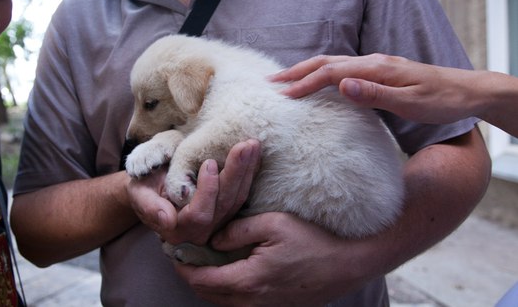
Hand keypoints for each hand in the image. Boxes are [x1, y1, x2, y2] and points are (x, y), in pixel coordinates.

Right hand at [127, 139, 260, 244]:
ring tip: (252, 144)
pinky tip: (255, 154)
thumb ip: (150, 207)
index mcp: (178, 230)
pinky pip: (242, 193)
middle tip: (244, 146)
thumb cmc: (143, 185)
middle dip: (236, 174)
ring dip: (247, 170)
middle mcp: (201, 231)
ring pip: (237, 200)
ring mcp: (217, 222)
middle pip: (224, 206)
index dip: (207, 190)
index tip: (210, 162)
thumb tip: (167, 221)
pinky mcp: (227, 210)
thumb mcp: (139, 192)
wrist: (151, 183)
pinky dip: (249, 172)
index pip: (199, 214)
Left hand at [175, 213, 368, 306]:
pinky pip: (239, 301)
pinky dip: (227, 287)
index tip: (174, 248)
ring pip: (222, 299)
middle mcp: (251, 301)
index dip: (183, 264)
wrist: (349, 264)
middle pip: (207, 293)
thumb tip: (214, 238)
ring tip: (204, 259)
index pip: (201, 278)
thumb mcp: (272, 223)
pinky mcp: (274, 306)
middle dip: (192, 274)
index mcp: (247, 280)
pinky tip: (230, 268)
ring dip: (209, 282)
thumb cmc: (312, 241)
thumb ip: (237, 230)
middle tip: (185, 253)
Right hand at [271, 53, 476, 124]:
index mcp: (376, 68)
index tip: (282, 95)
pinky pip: (342, 68)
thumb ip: (374, 93)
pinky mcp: (379, 71)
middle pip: (325, 62)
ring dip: (306, 70)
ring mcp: (375, 64)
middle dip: (296, 71)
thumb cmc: (441, 101)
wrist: (468, 91)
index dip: (304, 83)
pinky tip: (317, 81)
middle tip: (270, 81)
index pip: (330, 73)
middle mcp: (372, 62)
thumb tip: (340, 85)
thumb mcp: (410, 102)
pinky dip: (322, 73)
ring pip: (332, 63)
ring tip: (285, 79)